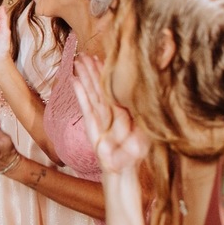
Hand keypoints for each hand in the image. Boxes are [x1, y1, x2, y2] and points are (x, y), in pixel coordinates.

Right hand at [74, 54, 148, 172]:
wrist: (122, 170)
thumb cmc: (134, 155)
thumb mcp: (145, 133)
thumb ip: (144, 118)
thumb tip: (149, 98)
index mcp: (122, 111)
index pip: (112, 88)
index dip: (105, 73)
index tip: (101, 59)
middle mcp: (109, 111)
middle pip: (99, 86)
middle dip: (91, 70)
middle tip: (83, 54)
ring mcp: (99, 117)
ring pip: (91, 91)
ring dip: (84, 76)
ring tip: (77, 61)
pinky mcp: (91, 124)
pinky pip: (85, 105)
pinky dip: (80, 92)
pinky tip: (74, 80)